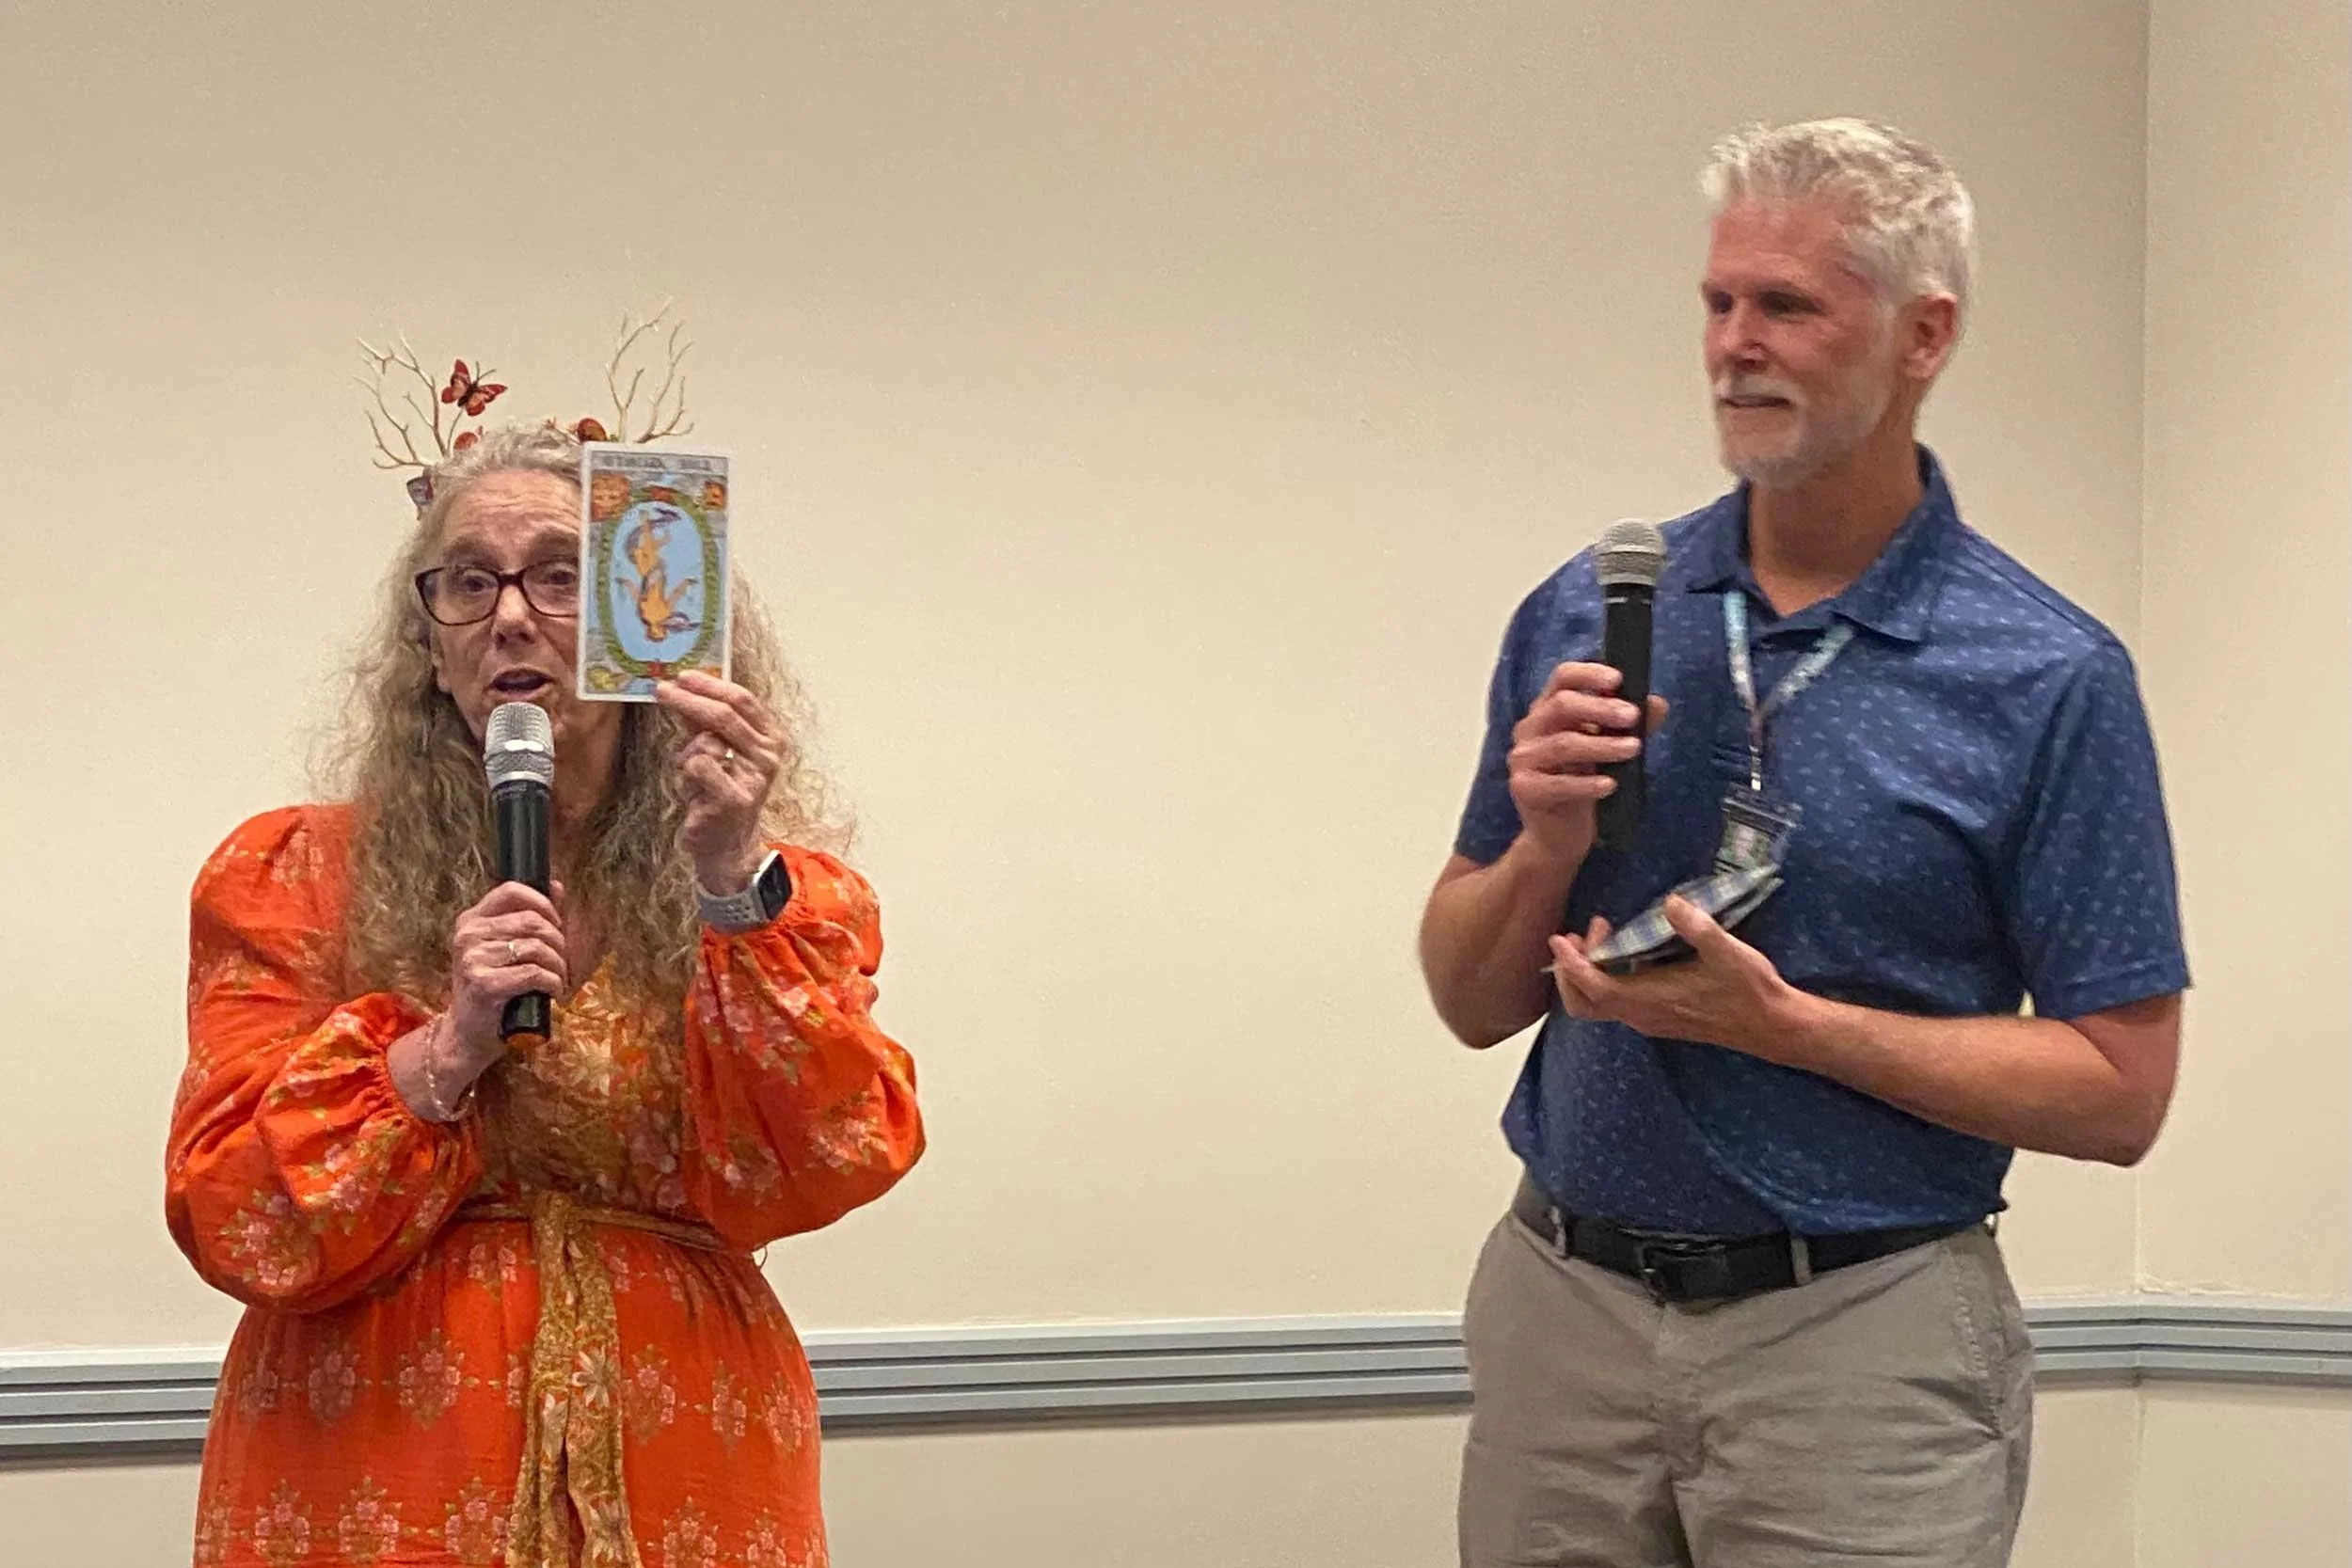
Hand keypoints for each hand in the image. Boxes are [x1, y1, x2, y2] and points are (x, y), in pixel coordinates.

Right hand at [447, 880, 568, 1062]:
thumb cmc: (492, 988)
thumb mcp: (506, 947)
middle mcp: (467, 935)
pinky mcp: (484, 984)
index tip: (556, 924)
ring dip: (558, 965)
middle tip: (560, 960)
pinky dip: (553, 982)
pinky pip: (534, 973)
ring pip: (536, 948)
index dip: (542, 903)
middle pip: (532, 921)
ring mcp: (473, 959)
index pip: (511, 891)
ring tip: (557, 978)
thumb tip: (556, 886)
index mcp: (471, 920)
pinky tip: (552, 991)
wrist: (469, 1032)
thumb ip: (529, 915)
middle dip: (557, 941)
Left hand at [654, 668, 783, 892]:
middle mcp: (769, 757)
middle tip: (662, 690)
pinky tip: (694, 793)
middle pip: (725, 715)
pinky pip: (696, 767)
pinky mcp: (733, 800)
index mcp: (771, 739)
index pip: (743, 700)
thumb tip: (683, 688)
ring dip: (686, 753)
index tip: (683, 677)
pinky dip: (685, 776)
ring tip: (690, 774)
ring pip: (705, 741)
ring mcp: (754, 779)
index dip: (711, 685)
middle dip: (689, 700)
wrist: (726, 844)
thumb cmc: (720, 792)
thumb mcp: (715, 751)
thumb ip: (704, 722)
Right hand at [1508, 662, 1669, 866]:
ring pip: (1564, 744)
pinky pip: (1559, 783)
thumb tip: (1657, 704)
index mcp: (1547, 711)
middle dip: (1601, 709)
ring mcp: (1523, 760)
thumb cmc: (1584, 784)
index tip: (1619, 679)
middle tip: (1633, 717)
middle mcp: (1529, 729)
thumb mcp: (1609, 751)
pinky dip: (1588, 783)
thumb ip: (1628, 727)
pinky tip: (1611, 785)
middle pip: (1561, 706)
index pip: (1561, 678)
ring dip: (1603, 745)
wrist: (1559, 835)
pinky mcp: (1524, 789)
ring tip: (1633, 749)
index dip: (1589, 673)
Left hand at [1546, 897, 1798, 1060]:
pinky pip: (1615, 1002)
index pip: (1593, 987)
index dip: (1571, 965)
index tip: (1559, 938)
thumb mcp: (1728, 952)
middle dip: (1571, 970)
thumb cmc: (1749, 990)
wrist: (1772, 1025)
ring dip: (1587, 973)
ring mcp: (1648, 1019)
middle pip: (1583, 1004)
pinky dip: (1605, 979)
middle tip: (1582, 934)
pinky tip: (1624, 951)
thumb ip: (1698, 927)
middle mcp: (1641, 1016)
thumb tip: (1671, 903)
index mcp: (1649, 1001)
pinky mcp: (1658, 1017)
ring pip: (1597, 1004)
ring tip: (1601, 936)